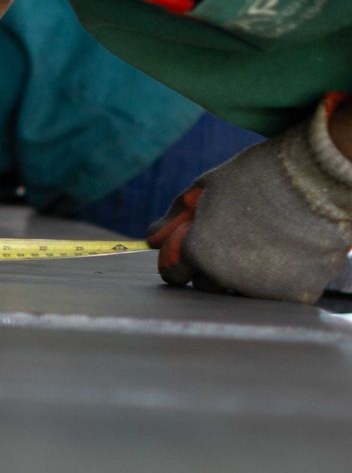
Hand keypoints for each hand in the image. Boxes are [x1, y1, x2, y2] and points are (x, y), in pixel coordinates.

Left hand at [147, 94, 351, 302]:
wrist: (320, 176)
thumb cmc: (259, 176)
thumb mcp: (206, 188)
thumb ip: (175, 217)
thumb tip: (152, 238)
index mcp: (197, 251)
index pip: (174, 274)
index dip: (182, 260)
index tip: (195, 249)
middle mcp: (225, 276)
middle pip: (208, 286)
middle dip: (214, 268)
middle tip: (237, 241)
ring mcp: (261, 289)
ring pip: (242, 293)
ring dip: (247, 277)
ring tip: (265, 243)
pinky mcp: (296, 295)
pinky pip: (278, 296)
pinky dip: (281, 280)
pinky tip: (288, 252)